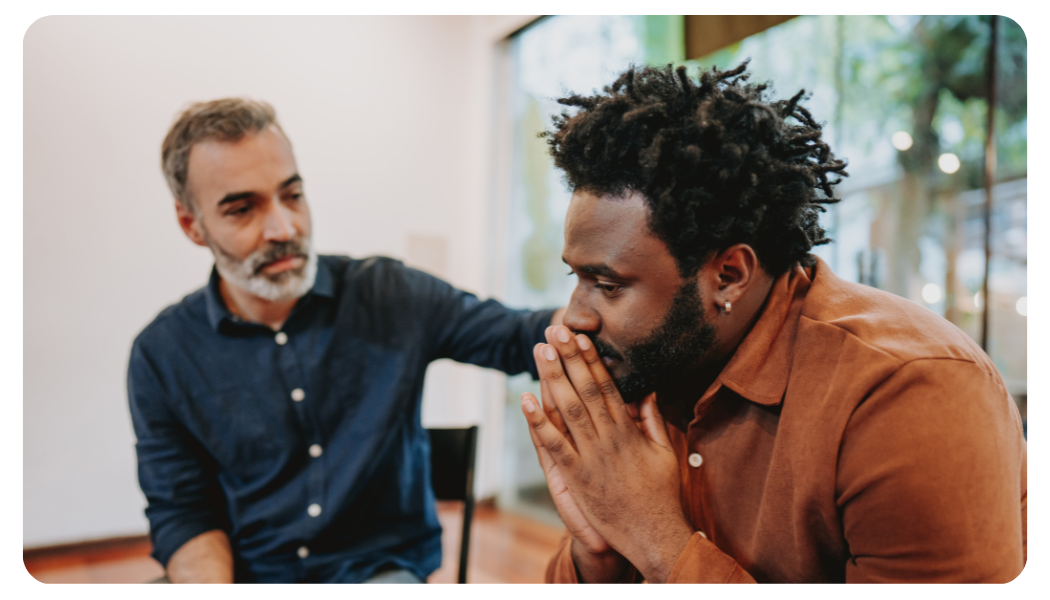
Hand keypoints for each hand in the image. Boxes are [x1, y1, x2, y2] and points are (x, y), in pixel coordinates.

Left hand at [521, 326, 692, 583]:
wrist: (655, 535)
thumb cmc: (661, 495)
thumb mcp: (665, 453)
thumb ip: (652, 421)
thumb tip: (646, 392)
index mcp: (628, 431)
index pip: (606, 386)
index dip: (591, 360)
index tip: (580, 337)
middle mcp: (609, 439)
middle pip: (585, 389)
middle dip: (568, 358)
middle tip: (554, 330)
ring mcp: (591, 457)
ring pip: (568, 410)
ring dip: (553, 377)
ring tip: (540, 350)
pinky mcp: (577, 478)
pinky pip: (554, 445)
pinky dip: (539, 422)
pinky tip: (526, 400)